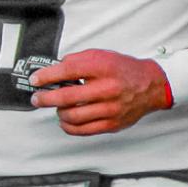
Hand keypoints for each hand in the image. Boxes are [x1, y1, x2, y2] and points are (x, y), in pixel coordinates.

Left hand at [29, 49, 171, 134]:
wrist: (151, 85)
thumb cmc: (124, 70)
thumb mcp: (102, 56)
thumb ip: (78, 61)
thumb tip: (52, 71)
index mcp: (104, 67)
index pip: (68, 70)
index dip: (47, 76)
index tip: (36, 79)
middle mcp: (108, 88)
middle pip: (67, 97)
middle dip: (45, 98)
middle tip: (37, 98)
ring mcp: (110, 109)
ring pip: (72, 116)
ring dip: (58, 112)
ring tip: (57, 107)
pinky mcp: (112, 124)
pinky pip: (82, 130)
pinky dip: (68, 126)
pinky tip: (65, 119)